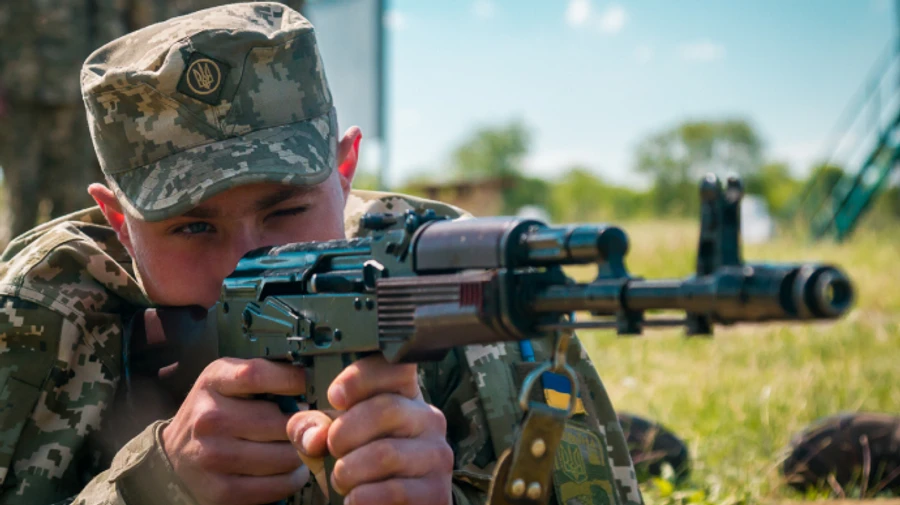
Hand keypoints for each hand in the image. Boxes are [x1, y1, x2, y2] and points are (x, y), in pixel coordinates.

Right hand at [161, 358, 310, 504]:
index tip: (309, 386)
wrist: (175, 456)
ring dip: (301, 454)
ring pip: (286, 456)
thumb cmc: (213, 414)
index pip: (256, 375)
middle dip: (304, 425)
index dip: (292, 379)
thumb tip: (312, 384)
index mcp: (213, 383)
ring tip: (296, 447)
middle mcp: (209, 419)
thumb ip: (265, 377)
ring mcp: (214, 457)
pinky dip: (291, 478)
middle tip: (307, 426)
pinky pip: (277, 485)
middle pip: (281, 422)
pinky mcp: (222, 491)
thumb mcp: (227, 382)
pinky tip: (286, 469)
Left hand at [288, 355, 453, 504]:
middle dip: (344, 434)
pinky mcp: (436, 491)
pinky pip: (392, 492)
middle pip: (385, 409)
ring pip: (384, 454)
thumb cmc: (359, 465)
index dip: (361, 377)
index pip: (395, 366)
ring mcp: (436, 455)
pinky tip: (356, 498)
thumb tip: (314, 436)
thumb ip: (311, 428)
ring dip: (349, 471)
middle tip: (333, 451)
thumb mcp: (330, 438)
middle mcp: (428, 419)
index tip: (335, 397)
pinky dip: (361, 497)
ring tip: (344, 480)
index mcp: (404, 395)